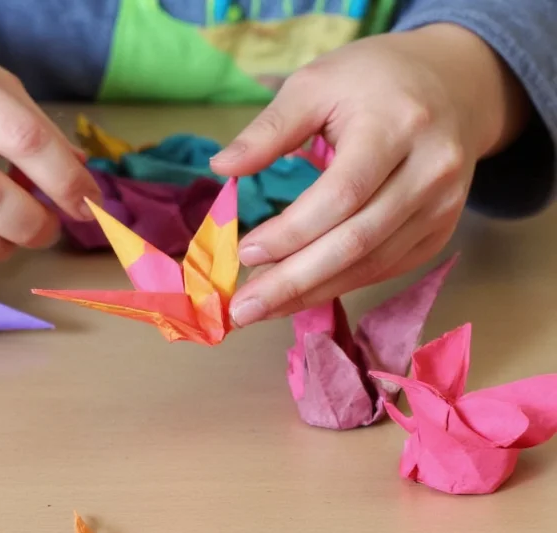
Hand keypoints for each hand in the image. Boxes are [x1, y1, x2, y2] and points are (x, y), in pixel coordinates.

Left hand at [211, 24, 529, 325]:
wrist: (453, 86)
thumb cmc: (372, 80)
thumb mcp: (316, 84)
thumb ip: (270, 128)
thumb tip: (222, 168)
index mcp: (397, 127)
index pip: (340, 195)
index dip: (291, 232)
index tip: (244, 252)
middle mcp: (429, 172)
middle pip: (356, 241)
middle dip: (294, 282)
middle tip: (242, 309)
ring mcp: (441, 207)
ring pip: (370, 265)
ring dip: (310, 293)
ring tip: (260, 309)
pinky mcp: (439, 231)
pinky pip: (384, 269)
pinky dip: (337, 286)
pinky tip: (298, 296)